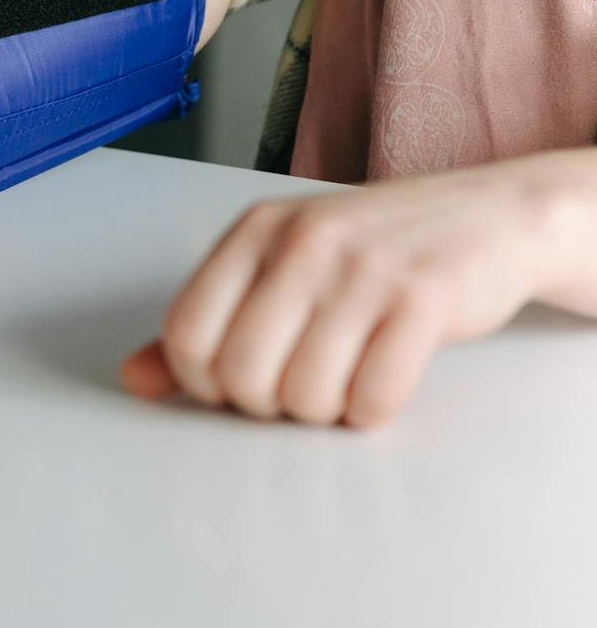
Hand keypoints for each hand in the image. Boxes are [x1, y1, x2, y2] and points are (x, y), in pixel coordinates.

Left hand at [121, 151, 596, 427]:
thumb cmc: (373, 252)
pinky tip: (379, 384)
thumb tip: (137, 382)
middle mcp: (303, 243)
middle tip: (297, 385)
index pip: (185, 332)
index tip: (235, 382)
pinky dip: (371, 411)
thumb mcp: (280, 266)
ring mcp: (364, 269)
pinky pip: (372, 397)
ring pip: (303, 394)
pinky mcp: (425, 300)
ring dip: (322, 411)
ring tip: (342, 379)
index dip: (203, 381)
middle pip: (240, 374)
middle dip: (264, 404)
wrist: (491, 216)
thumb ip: (207, 322)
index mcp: (254, 231)